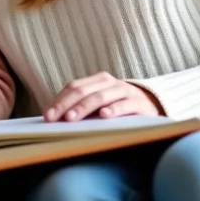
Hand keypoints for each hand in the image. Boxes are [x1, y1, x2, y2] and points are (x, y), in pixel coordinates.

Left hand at [44, 72, 162, 122]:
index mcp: (97, 81)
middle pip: (83, 91)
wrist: (153, 108)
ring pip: (101, 96)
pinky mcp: (140, 104)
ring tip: (72, 118)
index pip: (73, 87)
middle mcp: (110, 83)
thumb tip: (54, 120)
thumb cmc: (119, 109)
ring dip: (84, 107)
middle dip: (66, 105)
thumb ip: (81, 108)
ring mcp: (125, 91)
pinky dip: (114, 110)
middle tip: (54, 119)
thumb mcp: (99, 106)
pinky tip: (104, 116)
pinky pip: (125, 105)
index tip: (47, 117)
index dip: (59, 101)